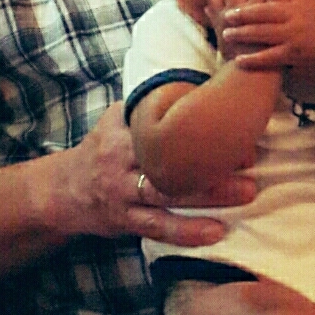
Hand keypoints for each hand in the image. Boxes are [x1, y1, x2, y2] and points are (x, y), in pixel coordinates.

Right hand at [63, 103, 254, 244]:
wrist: (62, 191)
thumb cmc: (102, 150)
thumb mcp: (116, 120)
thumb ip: (148, 104)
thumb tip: (196, 82)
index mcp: (122, 130)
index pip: (161, 122)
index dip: (196, 122)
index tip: (232, 120)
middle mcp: (121, 160)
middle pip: (170, 158)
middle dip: (212, 160)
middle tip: (252, 158)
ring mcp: (123, 193)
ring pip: (169, 194)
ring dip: (211, 195)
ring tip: (248, 191)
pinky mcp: (126, 221)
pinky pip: (158, 227)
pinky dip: (187, 232)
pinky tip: (216, 232)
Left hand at [217, 0, 314, 77]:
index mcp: (300, 6)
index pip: (271, 1)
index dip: (252, 1)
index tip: (237, 2)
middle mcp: (295, 19)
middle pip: (262, 15)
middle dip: (241, 16)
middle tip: (226, 17)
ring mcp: (294, 37)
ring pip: (262, 35)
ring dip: (242, 35)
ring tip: (227, 35)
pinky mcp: (294, 55)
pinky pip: (269, 57)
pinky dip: (253, 58)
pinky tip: (240, 59)